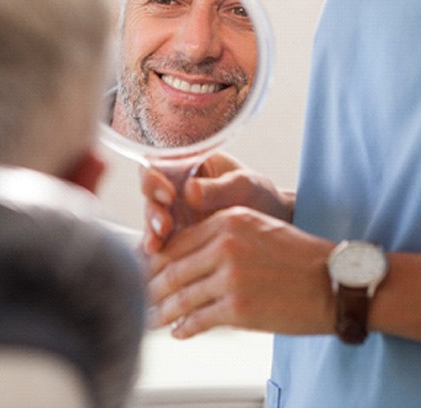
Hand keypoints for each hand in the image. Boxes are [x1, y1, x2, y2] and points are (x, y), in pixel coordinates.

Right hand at [141, 152, 295, 253]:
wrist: (272, 225)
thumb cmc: (259, 196)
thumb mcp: (244, 186)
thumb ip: (218, 188)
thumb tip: (190, 191)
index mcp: (188, 164)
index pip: (158, 164)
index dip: (155, 178)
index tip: (169, 194)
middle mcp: (175, 186)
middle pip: (149, 194)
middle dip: (153, 210)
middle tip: (164, 226)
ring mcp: (174, 212)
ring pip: (151, 218)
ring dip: (151, 231)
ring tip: (157, 245)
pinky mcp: (177, 235)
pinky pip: (160, 240)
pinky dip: (158, 249)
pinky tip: (158, 258)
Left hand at [147, 206, 333, 337]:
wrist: (336, 282)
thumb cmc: (298, 256)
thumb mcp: (256, 228)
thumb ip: (220, 237)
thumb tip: (185, 257)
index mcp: (227, 220)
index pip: (178, 241)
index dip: (156, 259)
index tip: (145, 270)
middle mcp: (224, 245)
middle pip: (172, 267)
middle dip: (151, 286)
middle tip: (139, 296)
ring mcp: (230, 277)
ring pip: (181, 295)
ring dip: (162, 310)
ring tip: (150, 318)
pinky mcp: (238, 308)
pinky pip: (199, 319)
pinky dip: (184, 327)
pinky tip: (178, 331)